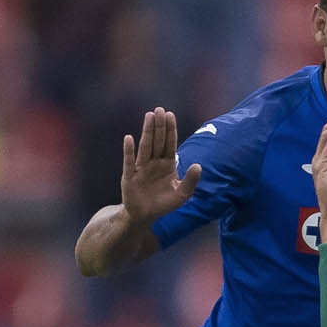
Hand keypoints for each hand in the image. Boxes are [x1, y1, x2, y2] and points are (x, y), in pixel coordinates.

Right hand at [120, 108, 201, 224]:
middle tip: (160, 109)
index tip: (170, 115)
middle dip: (159, 126)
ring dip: (147, 132)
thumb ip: (191, 181)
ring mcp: (141, 168)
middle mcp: (154, 163)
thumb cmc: (163, 204)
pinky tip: (129, 138)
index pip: (170, 143)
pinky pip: (129, 161)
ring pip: (145, 147)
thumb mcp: (182, 194)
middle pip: (158, 141)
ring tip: (149, 116)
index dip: (170, 130)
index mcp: (167, 164)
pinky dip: (128, 150)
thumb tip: (198, 165)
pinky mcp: (130, 176)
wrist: (145, 216)